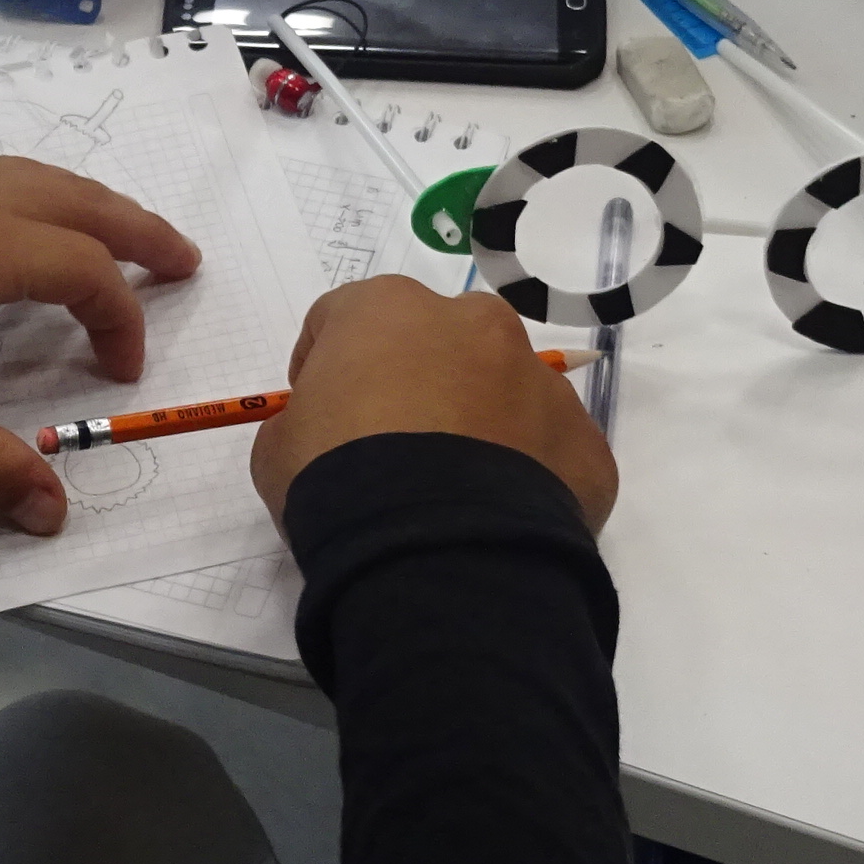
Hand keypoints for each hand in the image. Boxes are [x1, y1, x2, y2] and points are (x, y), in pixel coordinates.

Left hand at [0, 158, 199, 535]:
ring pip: (34, 179)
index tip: (119, 373)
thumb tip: (53, 514)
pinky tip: (17, 223)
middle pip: (77, 202)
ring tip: (117, 237)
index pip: (85, 273)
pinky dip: (38, 195)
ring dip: (89, 207)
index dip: (119, 321)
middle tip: (184, 260)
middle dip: (136, 231)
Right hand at [248, 277, 616, 537]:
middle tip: (397, 449)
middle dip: (421, 381)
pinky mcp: (584, 442)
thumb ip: (303, 422)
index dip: (328, 366)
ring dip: (484, 424)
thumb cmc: (338, 482)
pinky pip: (551, 452)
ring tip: (455, 495)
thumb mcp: (279, 449)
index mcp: (390, 309)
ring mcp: (540, 381)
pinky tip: (499, 524)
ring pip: (507, 390)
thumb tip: (325, 431)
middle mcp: (475, 324)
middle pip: (441, 341)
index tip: (323, 415)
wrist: (433, 554)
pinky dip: (530, 478)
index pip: (346, 318)